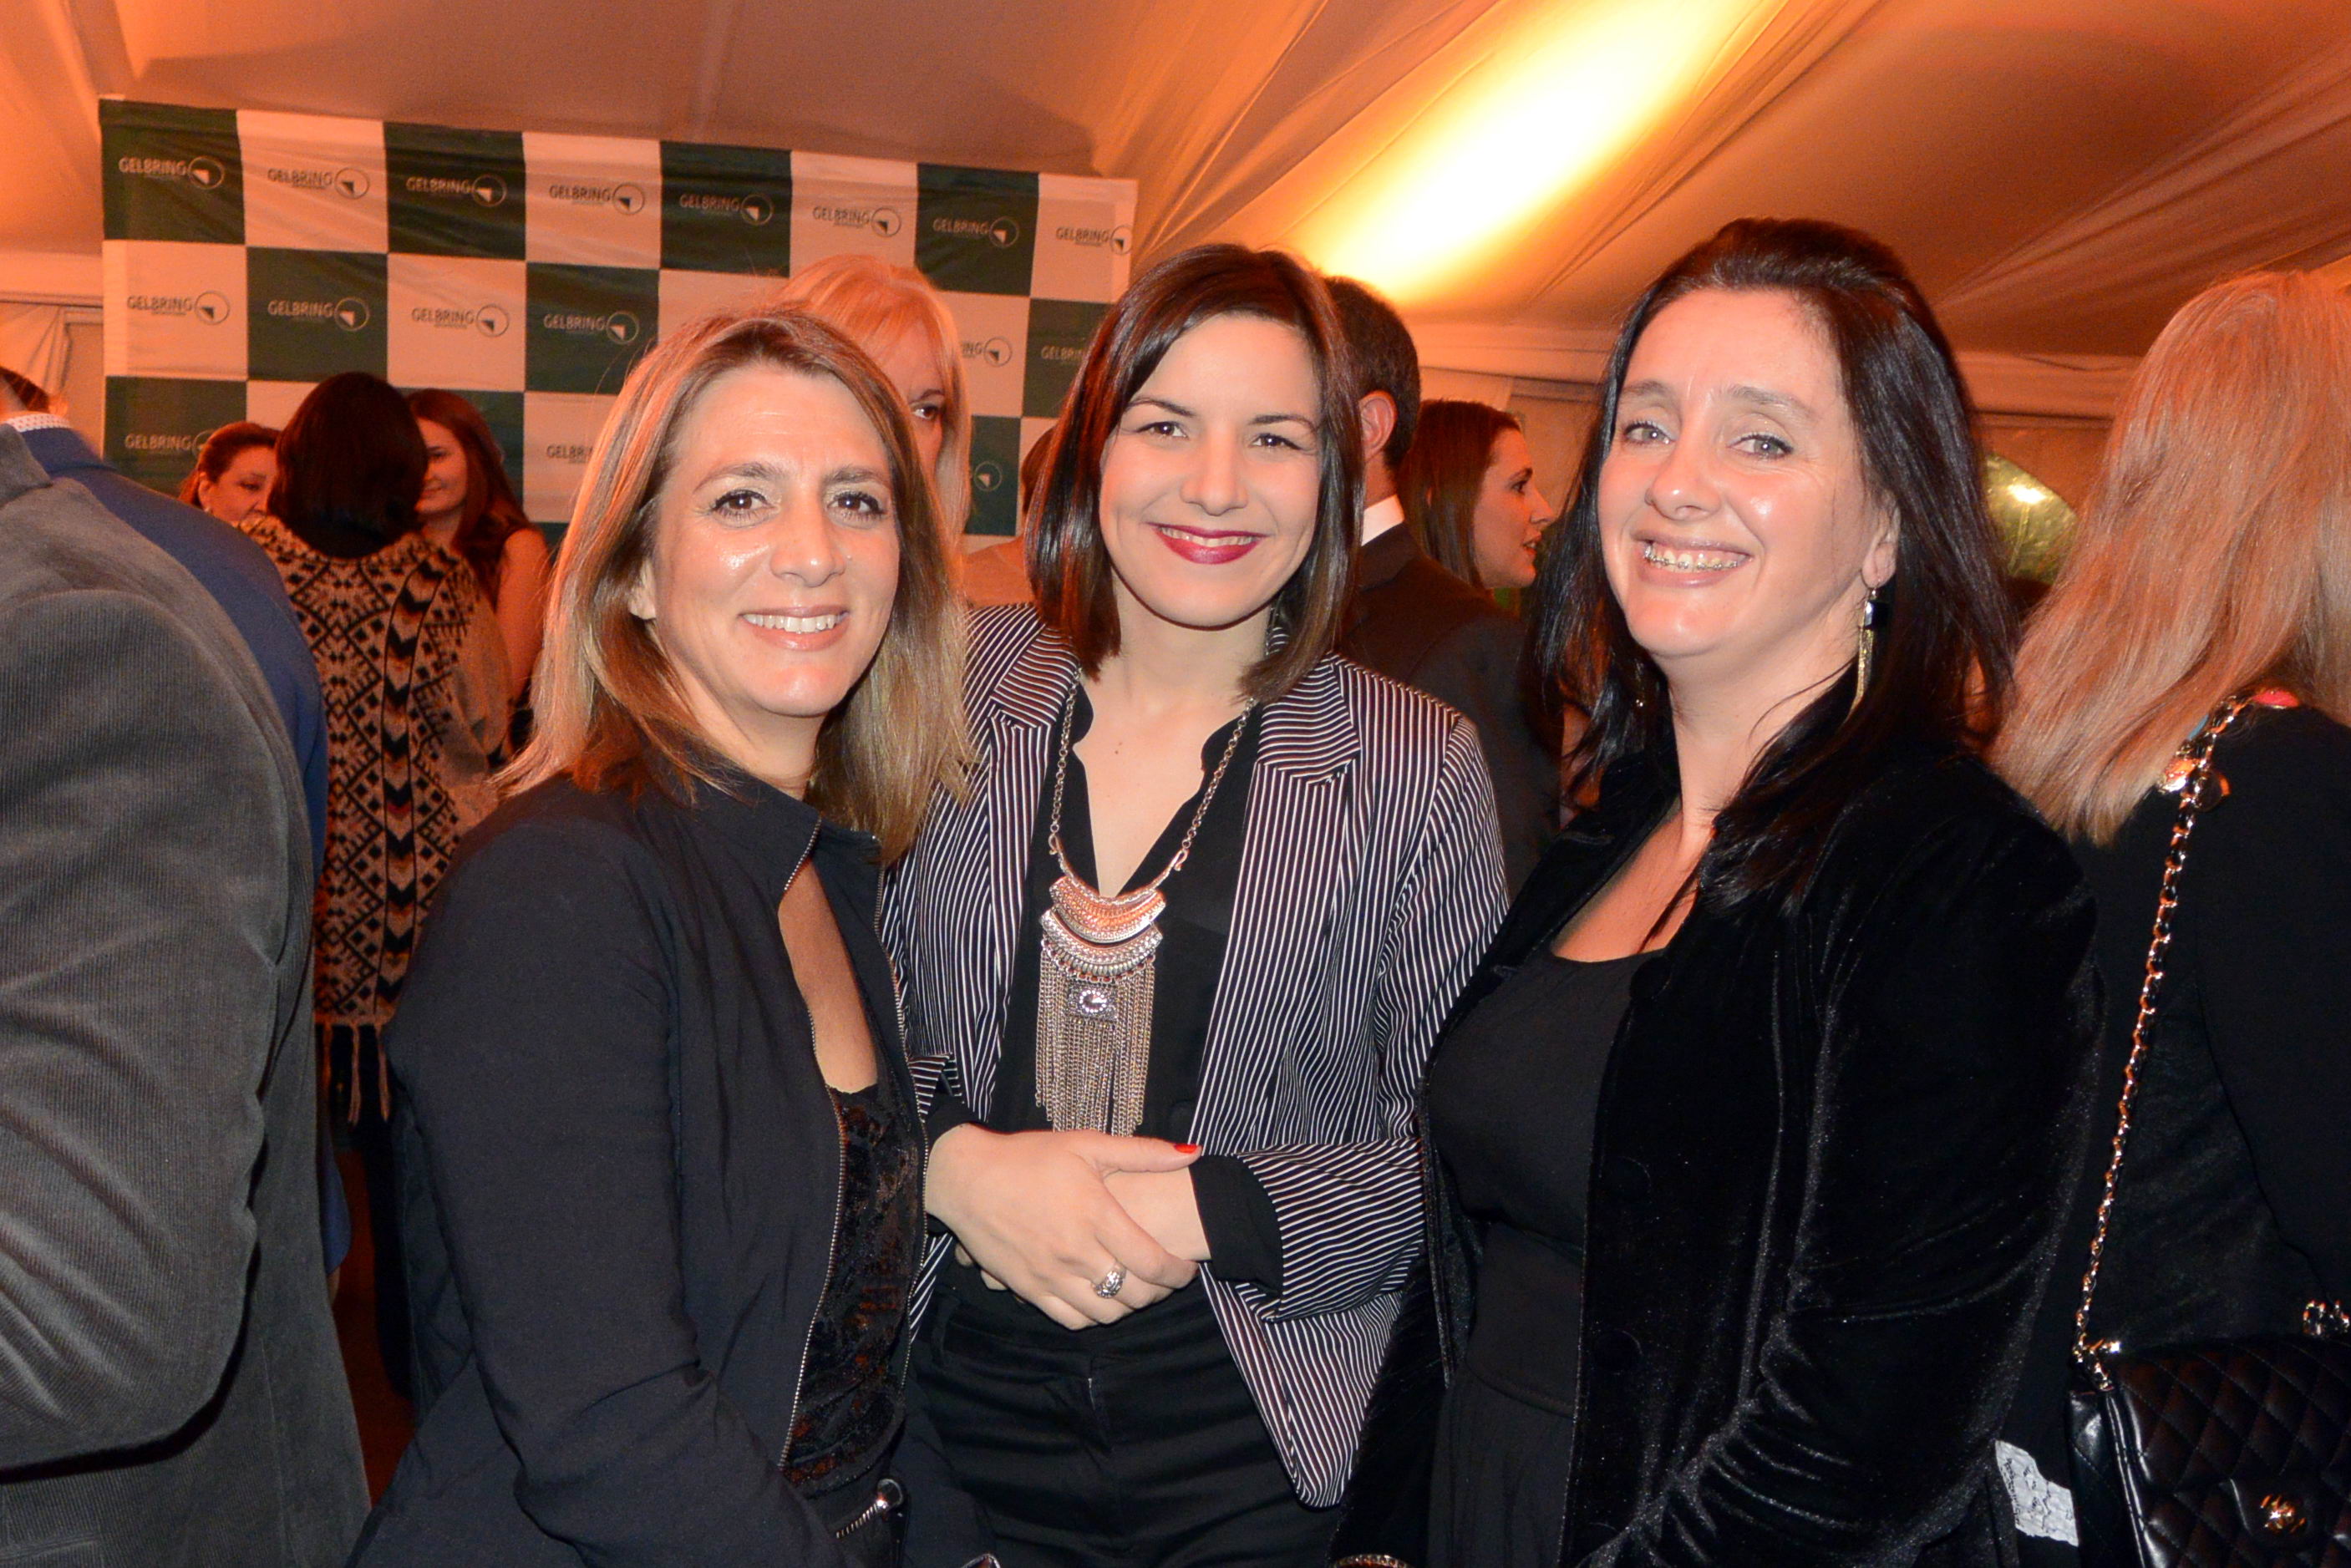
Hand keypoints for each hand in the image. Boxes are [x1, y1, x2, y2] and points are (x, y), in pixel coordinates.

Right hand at [927, 1126, 1199, 1327]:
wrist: (967, 1178)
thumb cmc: (1029, 1157)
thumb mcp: (1087, 1144)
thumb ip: (1143, 1152)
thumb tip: (1193, 1152)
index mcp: (1096, 1214)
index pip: (1153, 1262)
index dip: (1178, 1273)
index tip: (1186, 1268)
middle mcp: (1076, 1250)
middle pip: (1135, 1294)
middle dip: (1159, 1292)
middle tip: (1164, 1280)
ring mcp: (1051, 1274)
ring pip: (1106, 1313)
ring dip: (1128, 1307)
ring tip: (1134, 1289)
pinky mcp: (1028, 1288)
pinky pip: (1071, 1320)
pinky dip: (1093, 1317)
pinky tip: (1099, 1299)